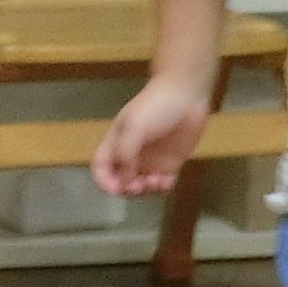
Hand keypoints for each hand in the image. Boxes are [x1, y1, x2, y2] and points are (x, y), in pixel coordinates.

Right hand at [90, 74, 215, 196]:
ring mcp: (152, 159)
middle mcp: (132, 154)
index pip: (102, 167)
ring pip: (142, 185)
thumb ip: (126, 154)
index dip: (104, 181)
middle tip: (137, 186)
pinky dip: (162, 187)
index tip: (115, 189)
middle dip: (127, 188)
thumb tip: (126, 178)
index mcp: (116, 143)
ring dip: (145, 190)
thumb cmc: (155, 107)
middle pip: (121, 180)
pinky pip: (163, 183)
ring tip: (154, 182)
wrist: (185, 96)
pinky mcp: (171, 162)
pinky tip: (166, 181)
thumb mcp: (134, 128)